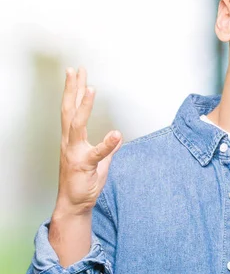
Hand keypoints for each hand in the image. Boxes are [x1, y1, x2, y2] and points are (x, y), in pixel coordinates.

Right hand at [55, 67, 121, 215]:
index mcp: (72, 138)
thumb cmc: (84, 181)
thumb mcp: (100, 161)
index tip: (76, 73)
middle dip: (72, 89)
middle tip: (75, 70)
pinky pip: (96, 153)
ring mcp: (74, 153)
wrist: (74, 204)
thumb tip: (117, 137)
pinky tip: (116, 134)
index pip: (71, 109)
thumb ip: (107, 148)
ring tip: (90, 88)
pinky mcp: (83, 165)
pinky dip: (106, 143)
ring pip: (77, 125)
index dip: (73, 91)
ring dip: (83, 106)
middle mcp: (69, 142)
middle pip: (69, 110)